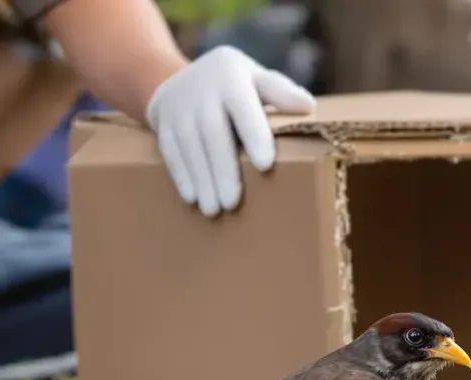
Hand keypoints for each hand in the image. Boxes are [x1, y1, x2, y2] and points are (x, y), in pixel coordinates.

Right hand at [146, 46, 315, 216]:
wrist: (179, 79)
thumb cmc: (234, 85)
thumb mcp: (257, 79)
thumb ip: (281, 92)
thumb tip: (308, 106)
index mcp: (232, 78)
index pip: (243, 107)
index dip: (254, 134)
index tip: (265, 165)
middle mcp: (202, 91)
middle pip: (213, 133)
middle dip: (222, 169)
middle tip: (233, 203)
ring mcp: (179, 107)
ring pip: (189, 145)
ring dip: (201, 179)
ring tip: (214, 210)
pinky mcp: (162, 123)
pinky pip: (170, 151)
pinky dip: (181, 176)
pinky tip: (192, 198)